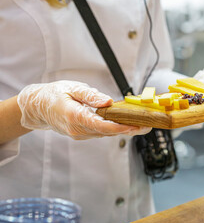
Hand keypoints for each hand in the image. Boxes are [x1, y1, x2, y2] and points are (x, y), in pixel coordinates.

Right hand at [17, 80, 150, 139]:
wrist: (38, 108)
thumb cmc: (54, 95)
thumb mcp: (72, 88)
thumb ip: (90, 96)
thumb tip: (108, 102)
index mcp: (75, 116)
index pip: (101, 125)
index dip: (119, 127)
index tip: (134, 126)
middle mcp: (77, 129)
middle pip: (107, 132)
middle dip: (128, 130)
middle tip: (148, 125)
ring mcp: (79, 134)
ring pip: (106, 134)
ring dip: (124, 130)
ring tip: (143, 125)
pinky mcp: (81, 134)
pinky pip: (101, 133)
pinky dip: (114, 129)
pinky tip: (127, 125)